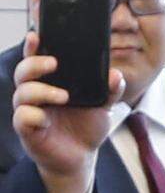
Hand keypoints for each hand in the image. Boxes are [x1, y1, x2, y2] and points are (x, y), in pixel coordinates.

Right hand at [13, 30, 124, 192]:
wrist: (81, 157)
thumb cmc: (86, 127)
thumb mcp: (102, 107)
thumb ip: (110, 90)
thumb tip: (115, 74)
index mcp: (50, 82)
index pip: (36, 59)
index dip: (33, 46)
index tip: (37, 35)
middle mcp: (36, 93)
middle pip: (23, 70)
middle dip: (35, 64)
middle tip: (54, 64)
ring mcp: (30, 110)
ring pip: (22, 92)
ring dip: (41, 91)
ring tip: (63, 96)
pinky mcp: (28, 130)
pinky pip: (22, 117)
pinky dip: (33, 116)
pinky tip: (46, 120)